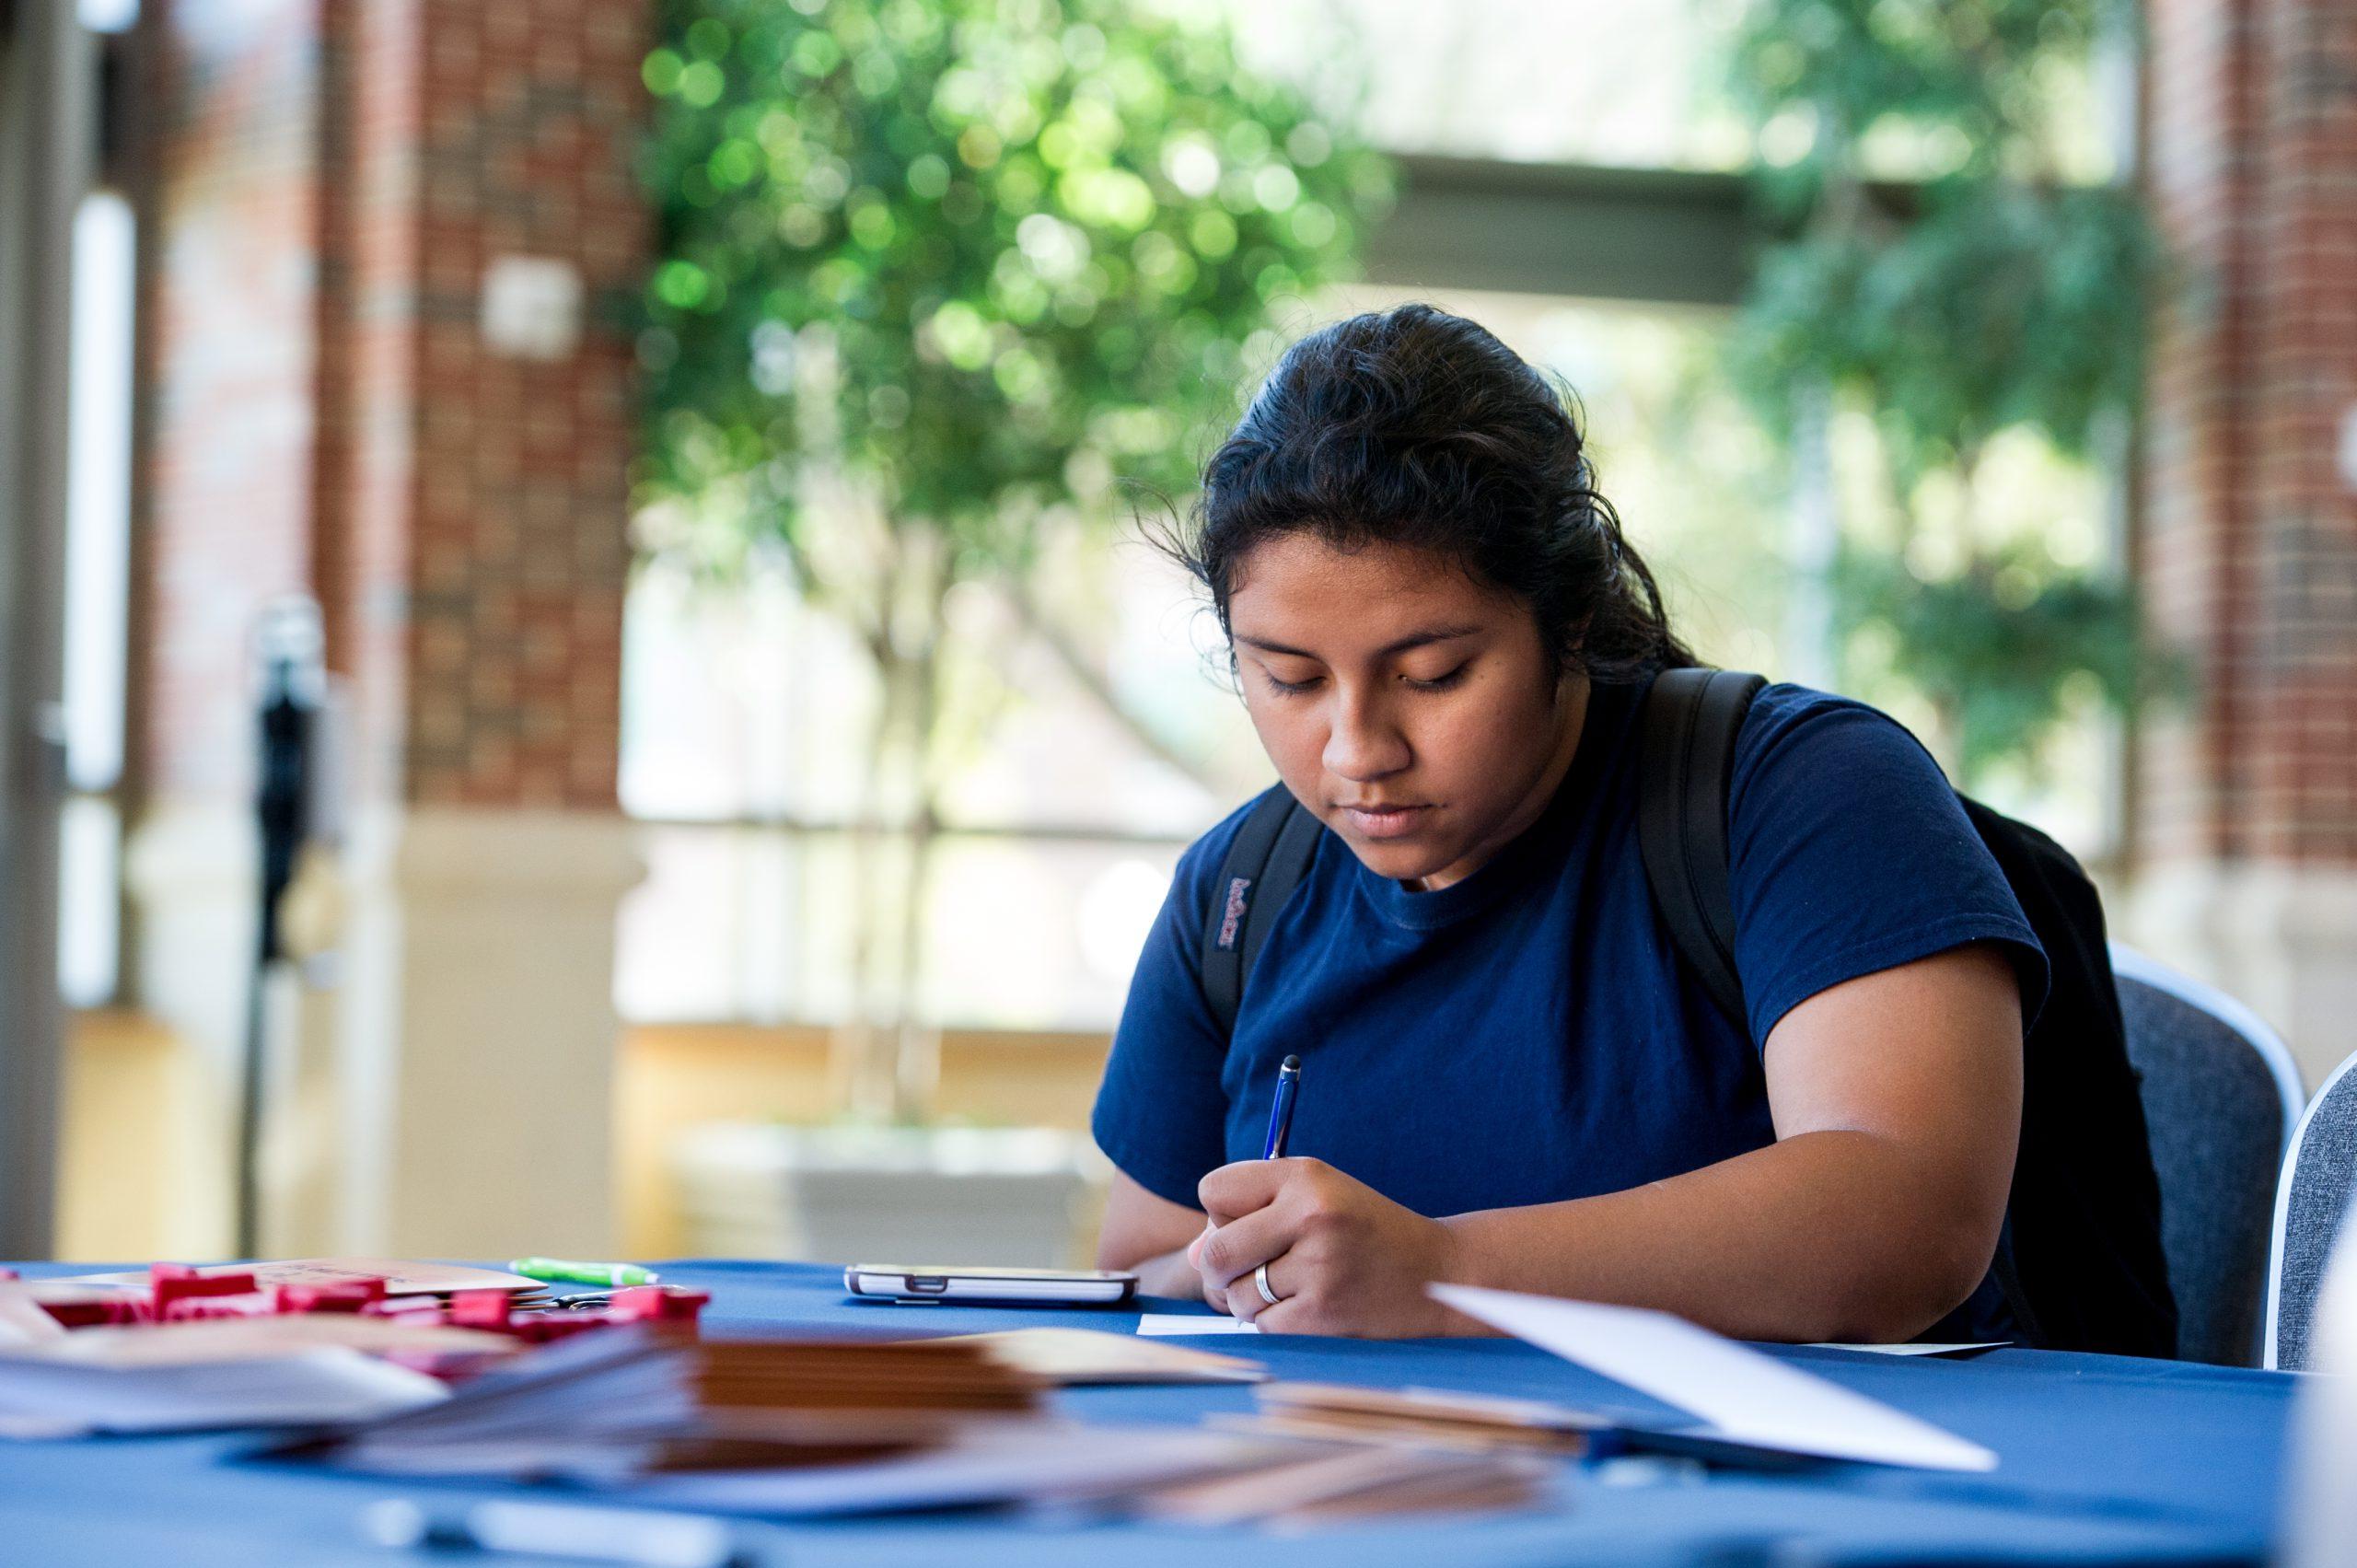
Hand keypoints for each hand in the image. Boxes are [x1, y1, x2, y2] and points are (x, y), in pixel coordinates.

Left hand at [1187, 1157, 1465, 1336]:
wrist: (1439, 1273)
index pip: (1213, 1191)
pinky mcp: (1322, 1314)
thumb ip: (1250, 1215)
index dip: (1221, 1213)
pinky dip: (1274, 1322)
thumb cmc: (1365, 1232)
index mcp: (1306, 1176)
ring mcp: (1318, 1267)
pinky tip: (1307, 1307)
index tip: (1251, 1223)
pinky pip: (1262, 1325)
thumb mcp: (1316, 1199)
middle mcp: (1311, 1215)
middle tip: (1249, 1268)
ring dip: (1249, 1299)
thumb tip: (1190, 1256)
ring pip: (1235, 1294)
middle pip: (1215, 1250)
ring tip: (1289, 1286)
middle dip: (1220, 1266)